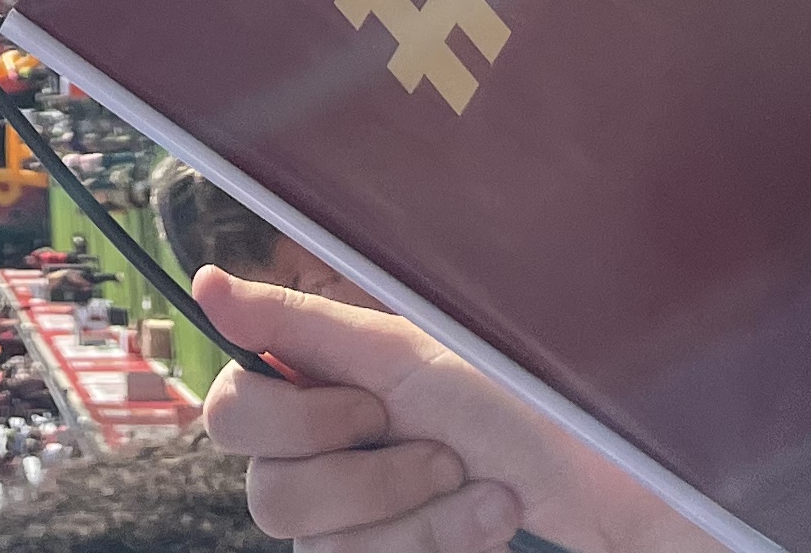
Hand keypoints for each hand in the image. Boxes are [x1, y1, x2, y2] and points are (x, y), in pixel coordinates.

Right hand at [197, 272, 723, 552]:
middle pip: (268, 496)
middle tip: (442, 450)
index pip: (231, 416)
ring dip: (419, 519)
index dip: (292, 419)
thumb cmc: (518, 406)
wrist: (605, 488)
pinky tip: (486, 526)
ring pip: (319, 547)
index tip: (371, 406)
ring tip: (482, 492)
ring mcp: (352, 534)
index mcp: (317, 396)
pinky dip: (438, 547)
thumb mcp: (407, 355)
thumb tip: (204, 284)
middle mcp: (321, 468)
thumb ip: (298, 324)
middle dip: (371, 479)